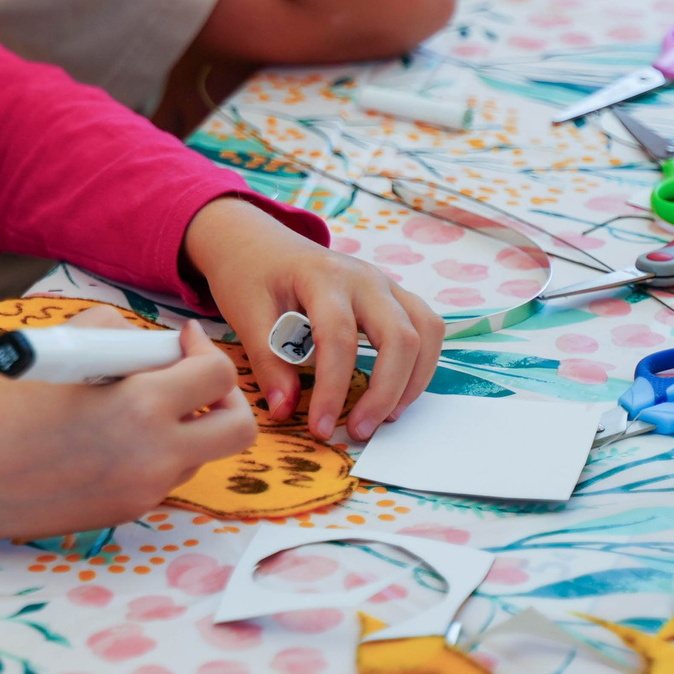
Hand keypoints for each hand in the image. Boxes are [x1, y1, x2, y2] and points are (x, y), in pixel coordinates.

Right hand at [0, 319, 255, 543]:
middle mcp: (156, 454)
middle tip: (195, 382)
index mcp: (144, 406)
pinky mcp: (129, 512)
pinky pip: (164, 476)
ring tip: (134, 408)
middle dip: (227, 399)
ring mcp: (146, 490)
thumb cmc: (10, 405)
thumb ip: (120, 332)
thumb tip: (158, 343)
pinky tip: (109, 439)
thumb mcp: (64, 343)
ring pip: (200, 454)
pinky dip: (152, 452)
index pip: (218, 376)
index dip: (206, 351)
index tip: (184, 342)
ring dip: (185, 426)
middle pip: (238, 430)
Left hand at [184, 195, 442, 442]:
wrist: (257, 242)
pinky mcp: (394, 295)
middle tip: (359, 431)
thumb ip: (269, 362)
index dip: (334, 389)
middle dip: (385, 392)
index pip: (340, 338)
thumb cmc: (250, 276)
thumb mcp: (246, 315)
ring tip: (383, 418)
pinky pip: (427, 327)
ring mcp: (385, 283)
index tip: (321, 428)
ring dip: (411, 381)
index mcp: (323, 276)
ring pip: (424, 333)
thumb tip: (286, 411)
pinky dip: (421, 364)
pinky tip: (397, 393)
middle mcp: (364, 277)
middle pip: (399, 337)